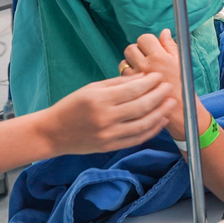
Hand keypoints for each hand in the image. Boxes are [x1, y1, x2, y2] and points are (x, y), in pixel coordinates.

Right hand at [35, 72, 175, 155]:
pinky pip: (137, 138)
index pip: (133, 89)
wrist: (53, 133)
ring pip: (143, 124)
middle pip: (142, 106)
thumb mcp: (92, 88)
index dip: (150, 82)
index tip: (159, 76)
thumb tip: (142, 77)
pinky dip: (152, 129)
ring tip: (170, 102)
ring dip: (160, 113)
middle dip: (159, 95)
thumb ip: (118, 83)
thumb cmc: (71, 106)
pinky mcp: (110, 146)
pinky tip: (160, 120)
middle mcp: (105, 118)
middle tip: (169, 87)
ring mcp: (108, 134)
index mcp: (99, 100)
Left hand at [123, 31, 188, 138]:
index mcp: (160, 56)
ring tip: (140, 70)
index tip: (151, 47)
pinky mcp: (130, 89)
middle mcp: (146, 65)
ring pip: (124, 62)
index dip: (148, 42)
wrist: (179, 111)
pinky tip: (136, 81)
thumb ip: (170, 45)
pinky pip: (122, 77)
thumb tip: (164, 32)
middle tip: (145, 58)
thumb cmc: (182, 87)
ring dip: (130, 63)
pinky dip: (127, 76)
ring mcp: (136, 78)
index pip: (144, 38)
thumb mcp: (180, 63)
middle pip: (131, 48)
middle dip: (137, 51)